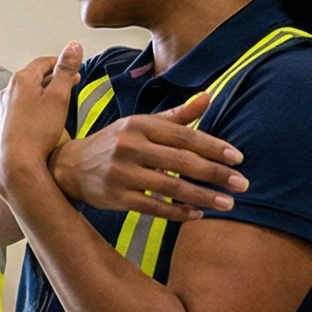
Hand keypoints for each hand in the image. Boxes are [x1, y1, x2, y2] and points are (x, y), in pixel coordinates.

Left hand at [0, 43, 83, 202]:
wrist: (15, 164)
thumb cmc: (38, 132)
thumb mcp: (59, 96)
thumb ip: (66, 70)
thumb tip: (74, 45)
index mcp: (21, 80)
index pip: (44, 62)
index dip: (61, 63)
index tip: (73, 68)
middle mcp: (6, 91)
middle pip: (32, 78)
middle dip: (52, 79)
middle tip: (69, 84)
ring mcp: (0, 109)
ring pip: (23, 96)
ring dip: (39, 95)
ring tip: (55, 103)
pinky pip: (16, 112)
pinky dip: (29, 110)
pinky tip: (38, 121)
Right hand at [47, 87, 246, 221]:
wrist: (69, 166)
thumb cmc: (113, 142)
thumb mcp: (140, 124)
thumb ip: (176, 115)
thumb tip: (208, 97)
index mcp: (140, 125)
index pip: (184, 136)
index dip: (213, 147)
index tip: (238, 158)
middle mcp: (130, 146)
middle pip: (181, 162)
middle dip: (215, 174)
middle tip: (242, 184)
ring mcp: (122, 173)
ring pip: (170, 187)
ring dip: (202, 196)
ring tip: (228, 204)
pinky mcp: (116, 196)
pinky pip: (153, 207)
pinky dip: (177, 212)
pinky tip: (197, 215)